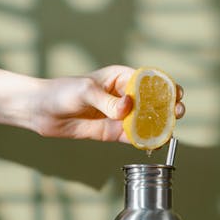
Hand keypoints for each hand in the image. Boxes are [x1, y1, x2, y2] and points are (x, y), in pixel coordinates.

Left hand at [0, 65, 184, 142]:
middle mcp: (123, 96)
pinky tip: (154, 142)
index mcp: (120, 78)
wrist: (41, 111)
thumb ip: (107, 101)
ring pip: (145, 120)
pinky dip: (144, 139)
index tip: (176, 93)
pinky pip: (132, 136)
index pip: (148, 80)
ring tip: (170, 129)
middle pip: (152, 101)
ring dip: (159, 125)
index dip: (165, 86)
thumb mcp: (85, 92)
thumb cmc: (61, 92)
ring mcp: (118, 115)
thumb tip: (128, 108)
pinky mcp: (111, 131)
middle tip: (178, 113)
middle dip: (167, 106)